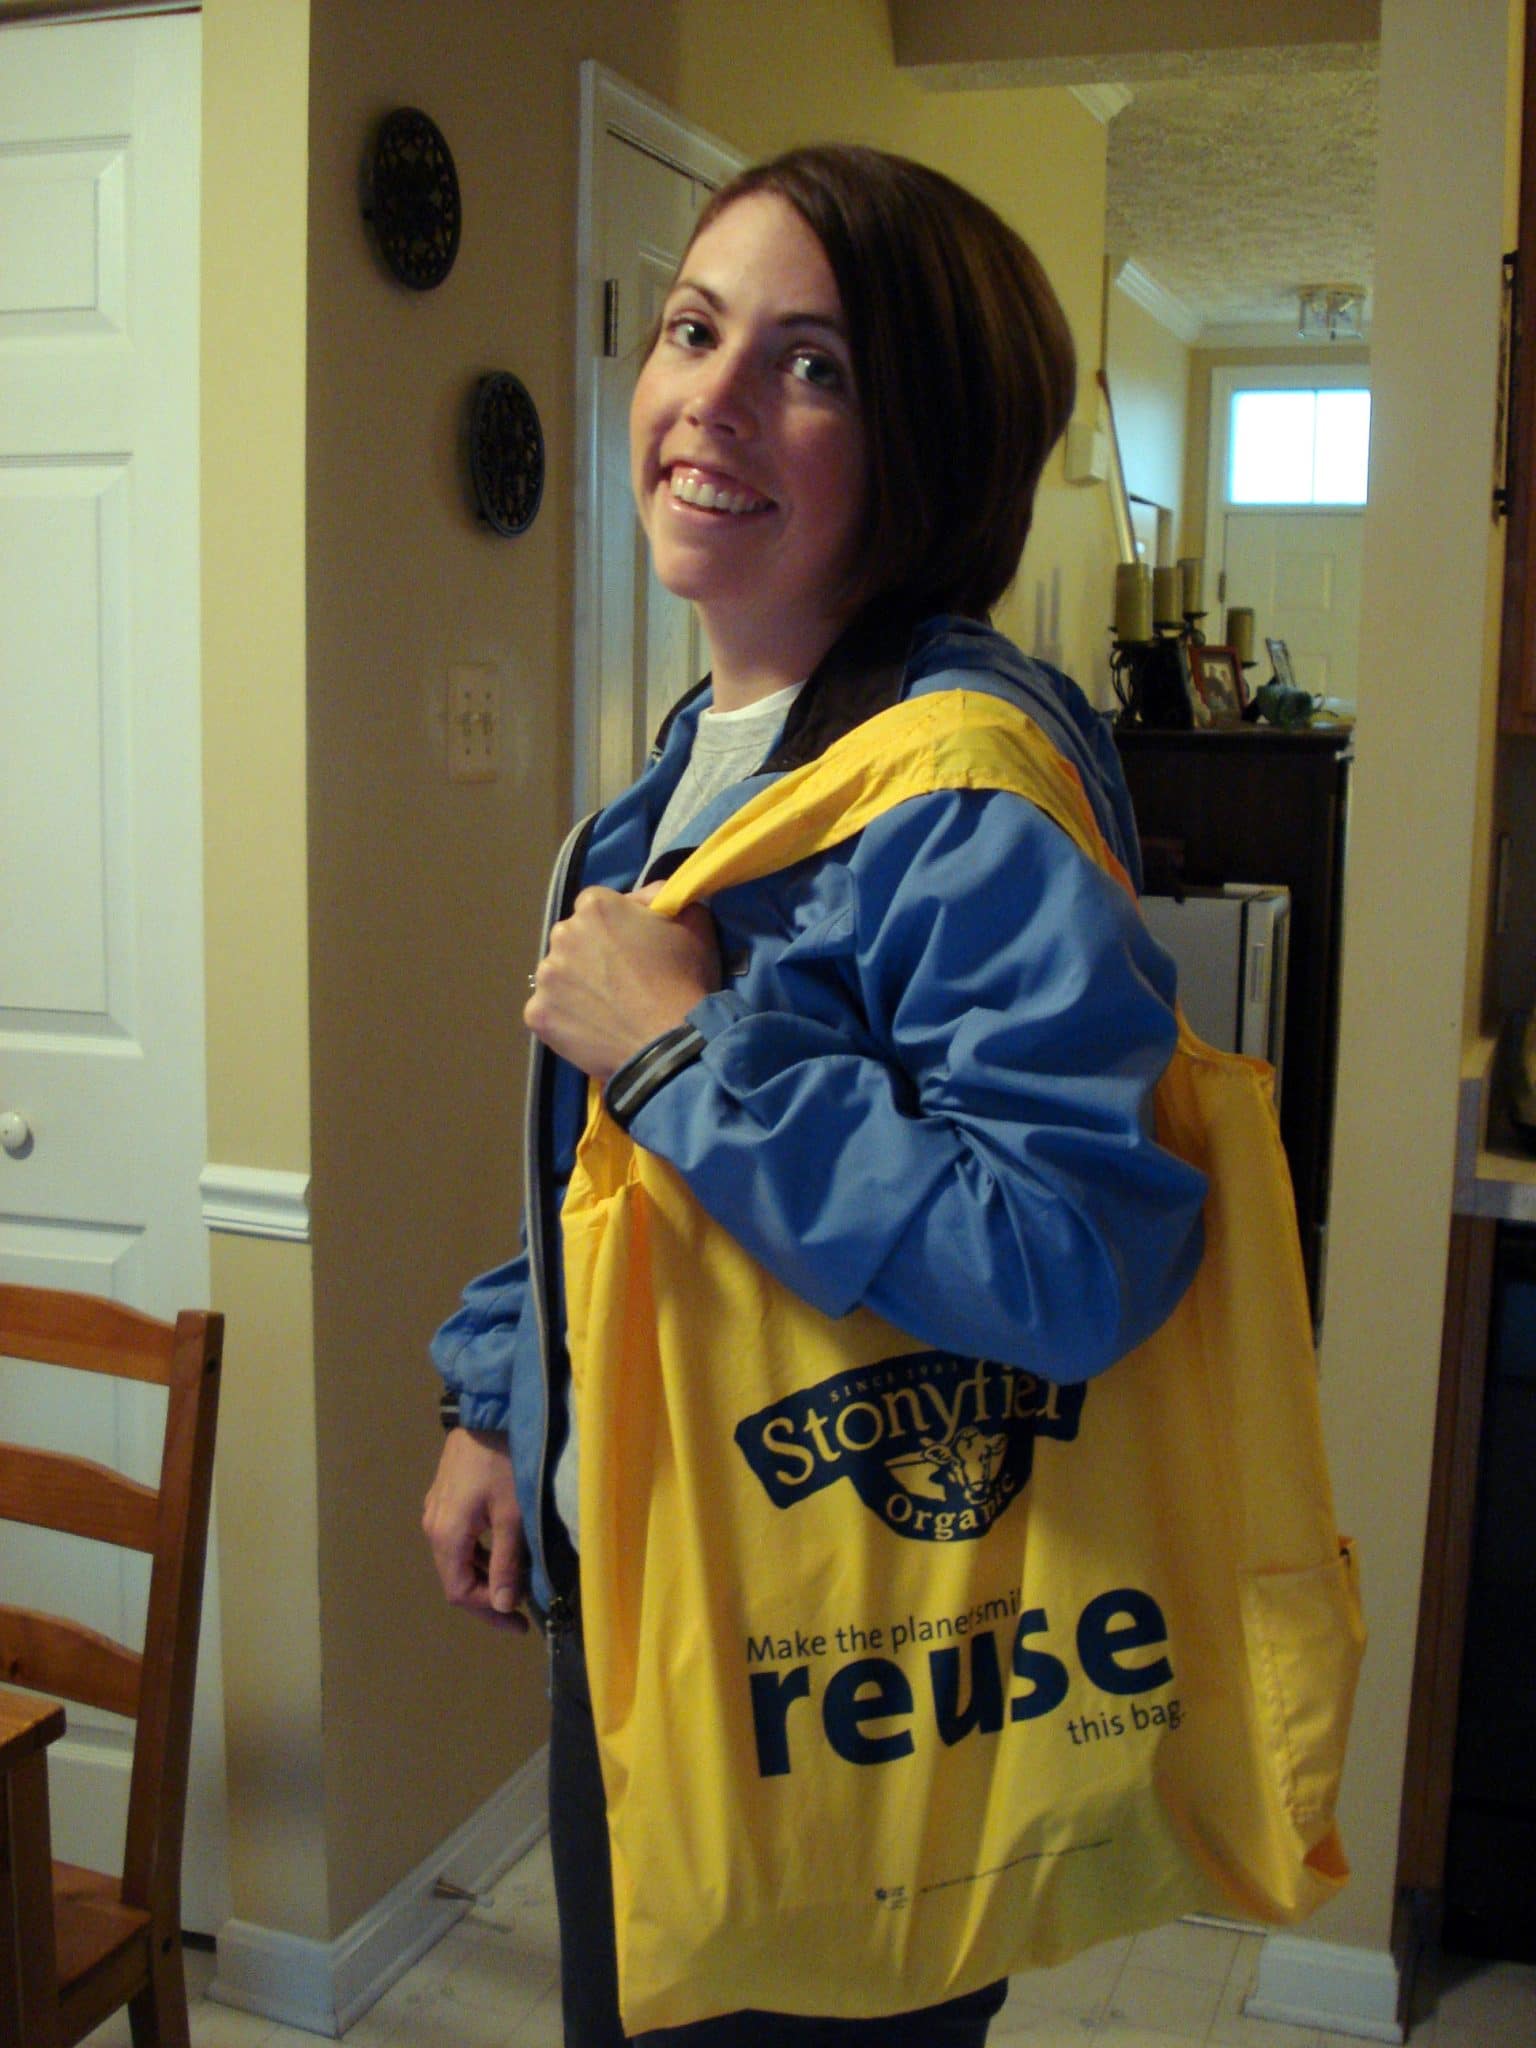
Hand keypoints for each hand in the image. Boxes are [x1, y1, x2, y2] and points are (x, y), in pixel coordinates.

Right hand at [422, 1427, 529, 1631]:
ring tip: (513, 1584)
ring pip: (455, 1559)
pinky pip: (456, 1539)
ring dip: (482, 1576)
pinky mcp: (443, 1497)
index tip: (519, 1623)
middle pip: (454, 1578)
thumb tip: (505, 1605)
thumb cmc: (503, 1463)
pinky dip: (477, 1555)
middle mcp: (432, 1527)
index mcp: (446, 1536)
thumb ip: (506, 1563)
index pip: (460, 1592)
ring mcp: (434, 1510)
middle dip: (486, 1598)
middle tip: (519, 1611)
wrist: (487, 1412)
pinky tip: (498, 1553)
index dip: (489, 1613)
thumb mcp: (512, 1515)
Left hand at [525, 881, 719, 1080]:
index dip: (617, 925)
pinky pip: (548, 1010)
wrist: (668, 1044)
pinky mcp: (537, 1014)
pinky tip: (591, 1027)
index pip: (597, 906)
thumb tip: (646, 899)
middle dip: (592, 952)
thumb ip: (663, 897)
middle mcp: (562, 934)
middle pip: (573, 938)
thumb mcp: (692, 922)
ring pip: (558, 974)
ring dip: (577, 984)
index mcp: (595, 906)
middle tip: (621, 980)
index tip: (634, 948)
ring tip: (607, 1008)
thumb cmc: (684, 979)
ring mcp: (546, 976)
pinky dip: (565, 1017)